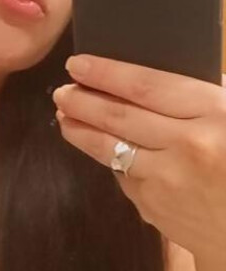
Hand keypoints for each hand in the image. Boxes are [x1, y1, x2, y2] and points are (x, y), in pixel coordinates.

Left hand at [52, 55, 225, 270]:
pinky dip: (109, 159)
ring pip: (110, 148)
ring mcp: (168, 180)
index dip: (107, 73)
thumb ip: (209, 94)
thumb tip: (152, 76)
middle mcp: (188, 145)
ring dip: (81, 130)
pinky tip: (100, 147)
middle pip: (120, 116)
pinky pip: (123, 175)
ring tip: (64, 115)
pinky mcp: (154, 206)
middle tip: (61, 91)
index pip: (148, 86)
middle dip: (83, 100)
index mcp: (216, 114)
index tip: (79, 64)